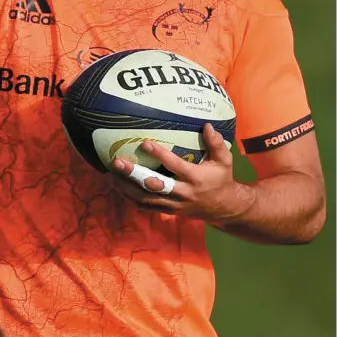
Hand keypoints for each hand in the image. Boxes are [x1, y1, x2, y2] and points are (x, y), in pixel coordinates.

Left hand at [110, 123, 254, 220]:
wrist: (225, 208)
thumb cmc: (222, 179)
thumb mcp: (225, 161)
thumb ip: (216, 143)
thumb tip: (207, 125)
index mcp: (195, 178)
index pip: (174, 165)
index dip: (159, 155)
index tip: (144, 143)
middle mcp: (183, 193)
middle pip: (154, 184)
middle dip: (134, 174)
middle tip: (118, 163)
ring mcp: (174, 204)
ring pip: (146, 198)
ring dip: (127, 188)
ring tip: (111, 175)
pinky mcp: (169, 211)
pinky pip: (147, 207)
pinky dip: (132, 199)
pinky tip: (120, 188)